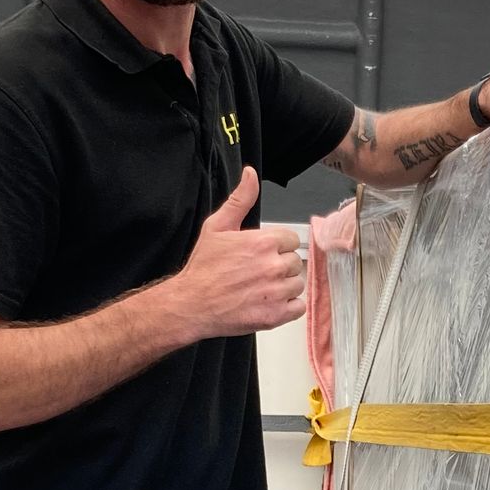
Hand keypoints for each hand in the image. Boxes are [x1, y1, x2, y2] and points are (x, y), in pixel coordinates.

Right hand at [163, 168, 303, 339]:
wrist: (191, 304)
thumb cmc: (203, 268)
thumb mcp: (217, 226)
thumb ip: (240, 200)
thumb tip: (250, 174)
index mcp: (263, 242)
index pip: (290, 240)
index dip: (277, 247)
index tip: (262, 254)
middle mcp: (273, 266)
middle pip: (294, 262)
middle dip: (279, 266)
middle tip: (257, 273)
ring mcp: (276, 292)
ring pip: (297, 284)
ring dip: (284, 286)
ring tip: (261, 288)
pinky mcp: (276, 315)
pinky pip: (298, 307)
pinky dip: (288, 306)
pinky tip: (268, 302)